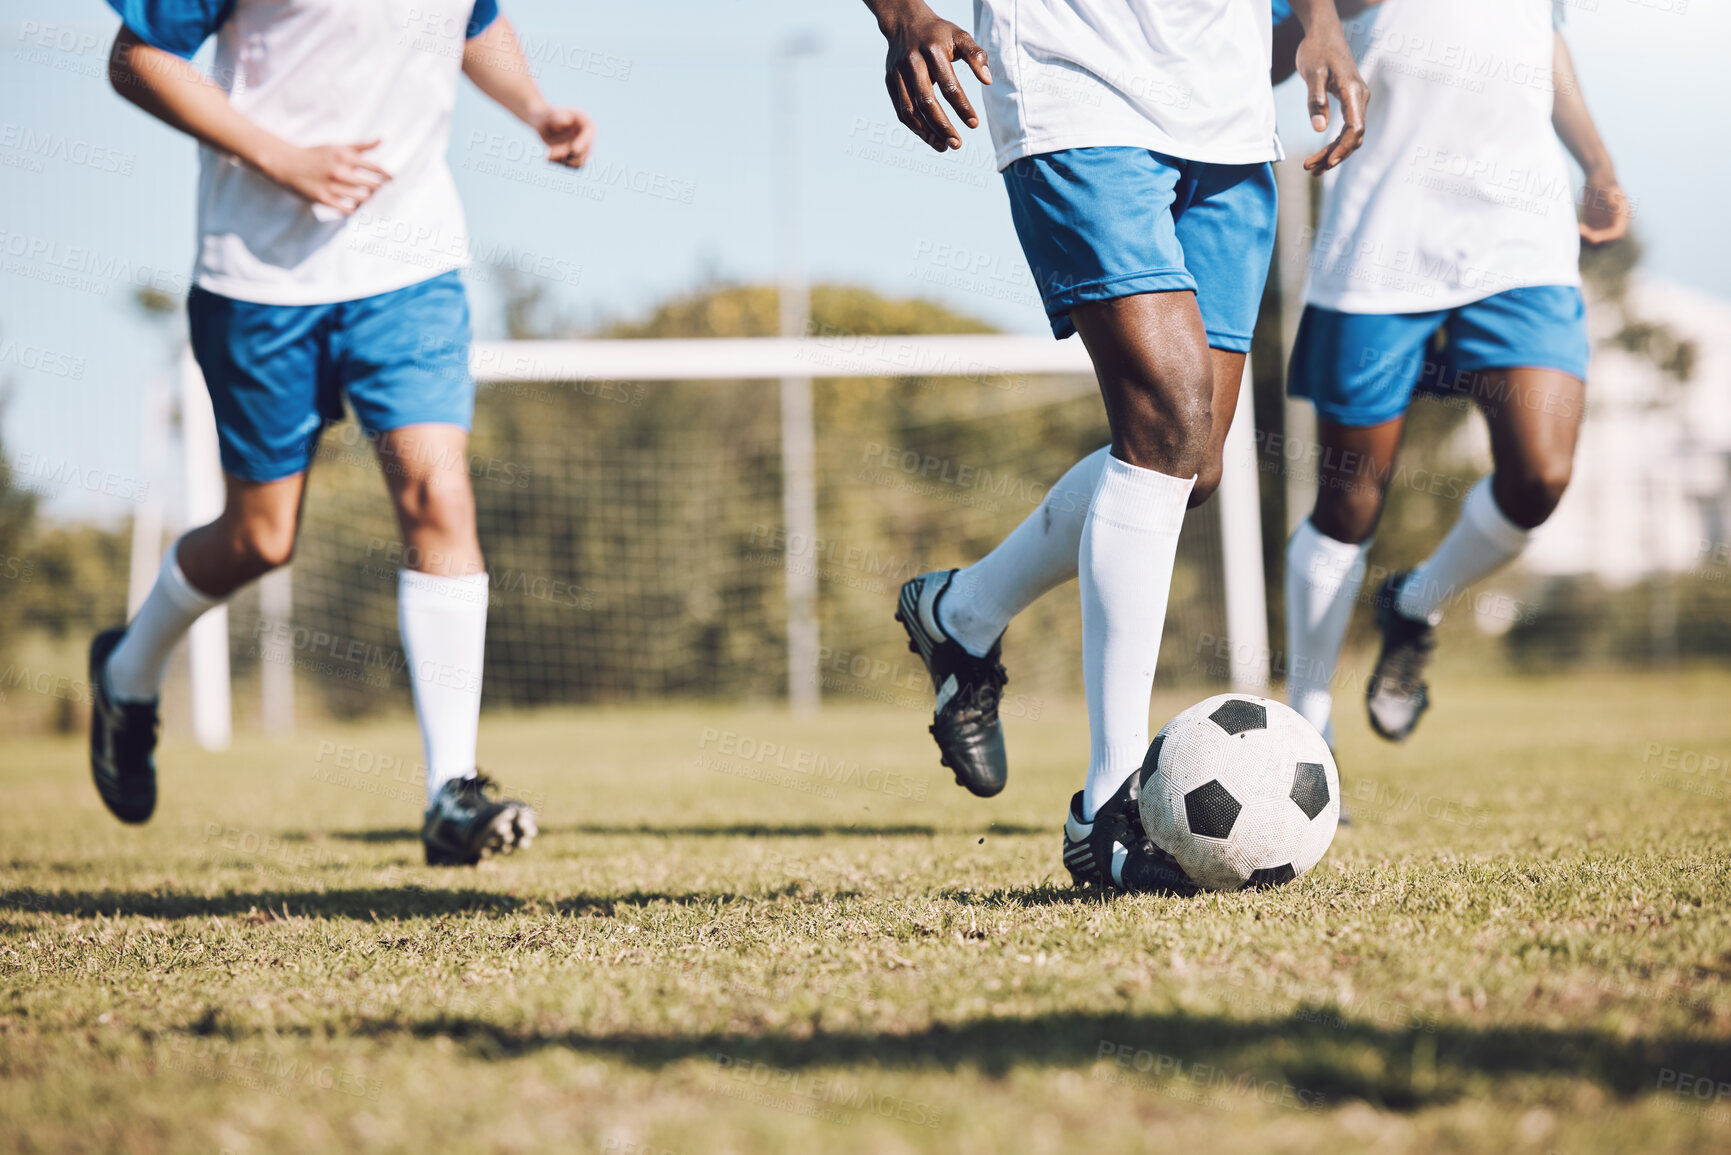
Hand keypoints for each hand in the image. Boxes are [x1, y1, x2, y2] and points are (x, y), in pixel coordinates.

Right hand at [261, 139, 390, 214]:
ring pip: (362, 198)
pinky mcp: (324, 199)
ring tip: (367, 198)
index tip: (392, 180)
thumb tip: (381, 140)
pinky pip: (347, 209)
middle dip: (378, 189)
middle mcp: (340, 171)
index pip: (375, 168)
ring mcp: (332, 186)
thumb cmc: (316, 155)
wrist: (287, 163)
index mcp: (345, 157)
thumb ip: (360, 146)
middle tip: (379, 190)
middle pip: (372, 185)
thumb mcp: (337, 147)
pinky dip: (354, 209)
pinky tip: (353, 206)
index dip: (387, 175)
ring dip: (367, 199)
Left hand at [532, 106, 596, 167]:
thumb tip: (565, 121)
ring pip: (580, 162)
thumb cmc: (547, 117)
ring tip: (548, 156)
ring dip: (563, 161)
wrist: (543, 124)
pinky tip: (549, 158)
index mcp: (586, 122)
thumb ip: (557, 116)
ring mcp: (585, 148)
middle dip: (566, 154)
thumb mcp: (549, 115)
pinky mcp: (578, 157)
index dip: (584, 143)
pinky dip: (562, 164)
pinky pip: (575, 167)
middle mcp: (588, 136)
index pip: (590, 133)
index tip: (574, 150)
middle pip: (584, 150)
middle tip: (548, 153)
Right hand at [874, 0, 990, 151]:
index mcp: (933, 50)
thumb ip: (976, 56)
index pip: (949, 85)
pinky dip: (915, 127)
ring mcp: (898, 73)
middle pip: (926, 101)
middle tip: (957, 144)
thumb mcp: (960, 36)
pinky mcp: (890, 82)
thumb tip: (988, 81)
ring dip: (927, 132)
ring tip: (944, 146)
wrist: (905, 22)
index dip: (962, 106)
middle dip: (943, 126)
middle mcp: (912, 62)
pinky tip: (929, 137)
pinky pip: (901, 110)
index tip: (974, 124)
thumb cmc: (939, 33)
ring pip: (910, 110)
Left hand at [1294, 23, 1367, 173]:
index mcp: (1354, 92)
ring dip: (1333, 154)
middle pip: (1353, 137)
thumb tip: (1318, 129)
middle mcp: (1360, 98)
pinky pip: (1346, 129)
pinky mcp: (1350, 102)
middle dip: (1334, 156)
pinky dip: (1334, 144)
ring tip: (1312, 168)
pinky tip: (1321, 156)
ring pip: (1350, 136)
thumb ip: (1316, 100)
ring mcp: (1357, 101)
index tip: (1328, 162)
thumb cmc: (1317, 50)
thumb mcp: (1312, 73)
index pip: (1355, 129)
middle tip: (1310, 169)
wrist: (1323, 33)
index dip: (1343, 148)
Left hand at [1578, 170, 1629, 244]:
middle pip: (1606, 238)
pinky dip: (1582, 234)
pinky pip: (1589, 234)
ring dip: (1586, 238)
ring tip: (1577, 228)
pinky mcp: (1596, 223)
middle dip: (1593, 238)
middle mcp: (1615, 221)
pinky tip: (1575, 227)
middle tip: (1579, 230)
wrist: (1597, 176)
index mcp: (1623, 213)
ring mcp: (1605, 223)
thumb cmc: (1603, 179)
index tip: (1592, 236)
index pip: (1617, 232)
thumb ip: (1610, 196)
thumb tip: (1615, 206)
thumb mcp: (1606, 187)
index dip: (1606, 237)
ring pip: (1597, 238)